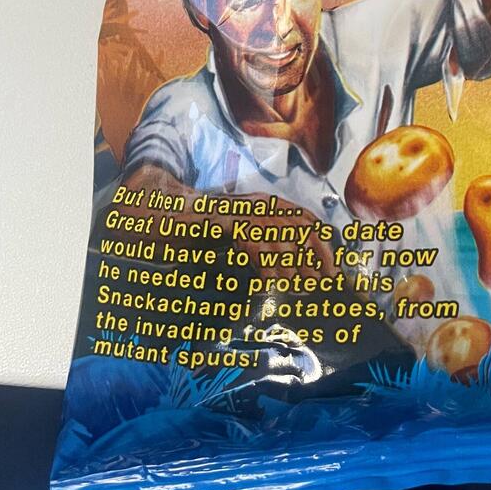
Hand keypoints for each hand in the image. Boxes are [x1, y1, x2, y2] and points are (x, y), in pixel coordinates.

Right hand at [121, 166, 337, 274]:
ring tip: (299, 285)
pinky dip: (264, 259)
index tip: (331, 268)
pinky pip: (249, 238)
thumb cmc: (198, 234)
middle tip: (323, 281)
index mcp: (262, 206)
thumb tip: (288, 272)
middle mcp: (253, 204)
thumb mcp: (236, 241)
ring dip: (292, 261)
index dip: (321, 242)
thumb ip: (259, 249)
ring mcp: (236, 210)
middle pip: (297, 223)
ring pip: (277, 230)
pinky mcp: (218, 220)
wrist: (158, 219)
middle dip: (314, 253)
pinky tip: (271, 279)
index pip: (303, 218)